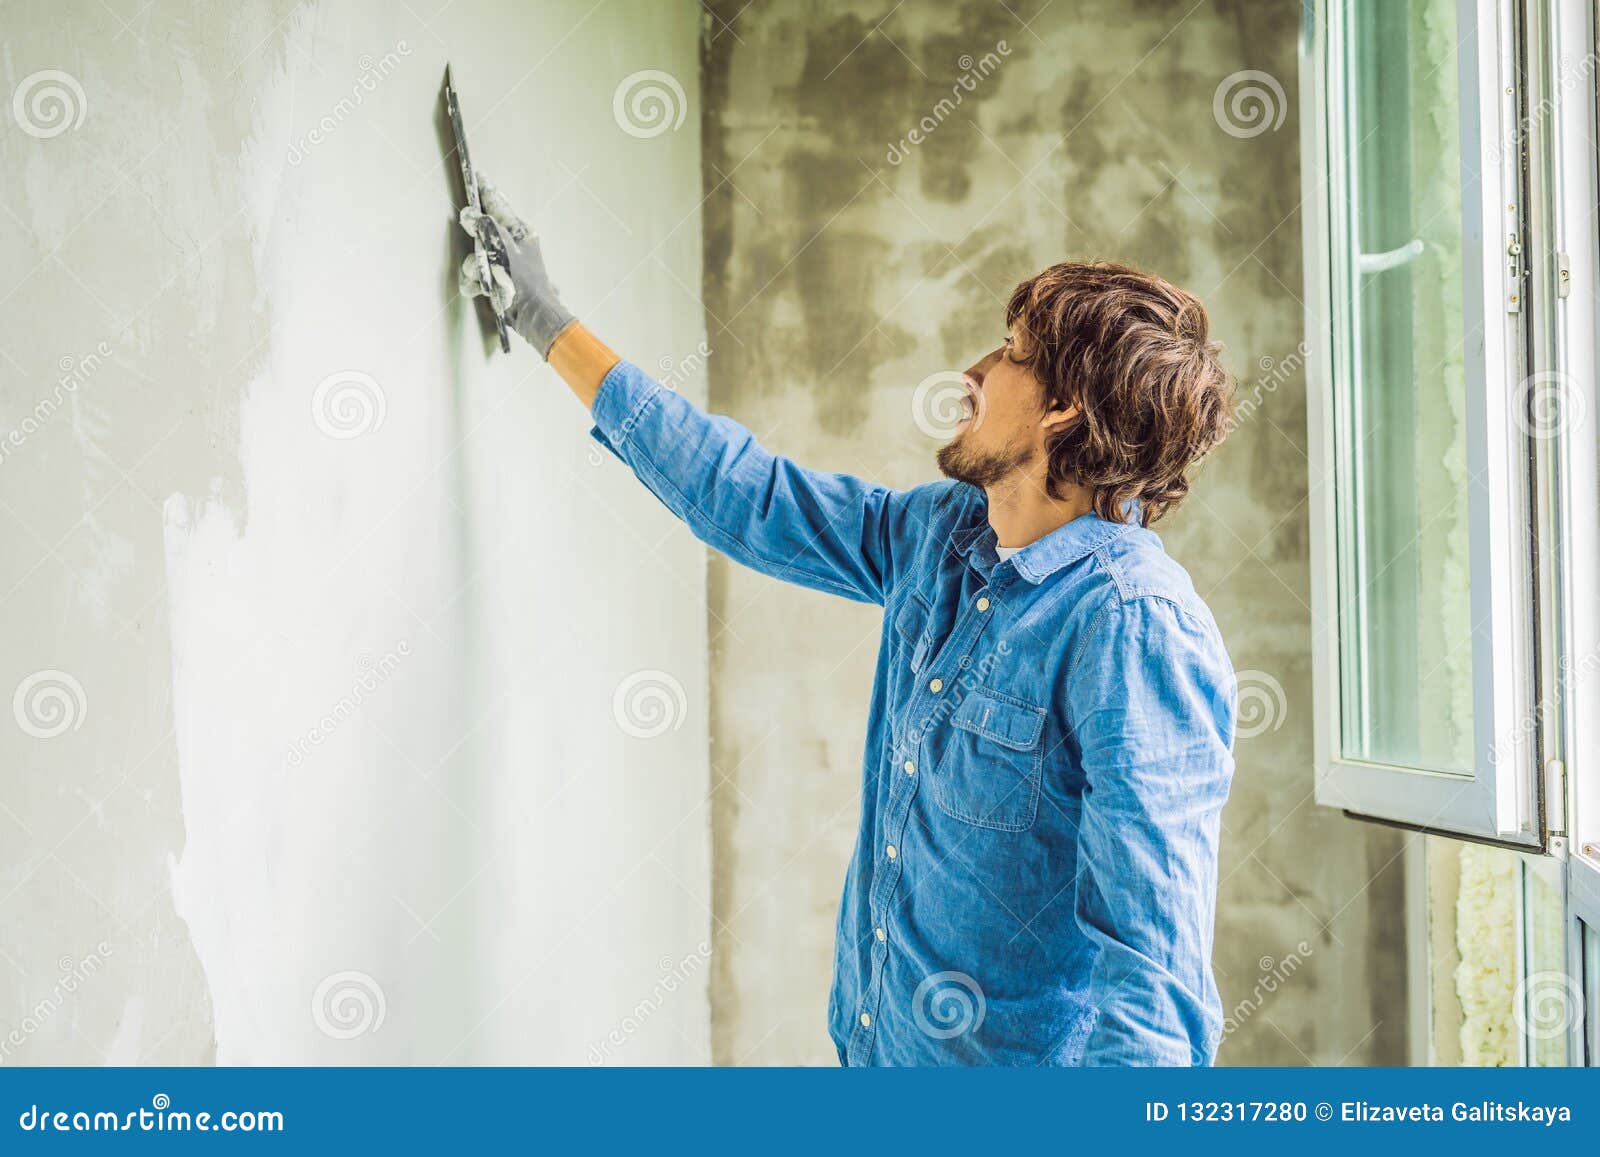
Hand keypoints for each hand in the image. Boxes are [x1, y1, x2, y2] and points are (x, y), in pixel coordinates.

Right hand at [457, 177, 574, 357]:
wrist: (534, 316)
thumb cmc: (525, 282)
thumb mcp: (504, 250)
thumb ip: (487, 230)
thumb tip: (472, 215)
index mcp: (519, 232)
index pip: (498, 206)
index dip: (486, 192)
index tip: (476, 177)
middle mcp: (512, 244)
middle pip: (483, 233)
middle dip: (478, 248)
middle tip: (483, 258)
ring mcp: (505, 263)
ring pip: (477, 256)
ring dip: (477, 270)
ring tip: (487, 280)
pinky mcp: (500, 280)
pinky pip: (480, 275)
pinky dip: (479, 283)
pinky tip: (483, 290)